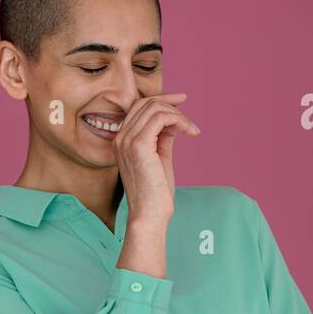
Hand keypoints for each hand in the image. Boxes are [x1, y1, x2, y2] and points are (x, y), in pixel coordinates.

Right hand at [114, 92, 200, 220]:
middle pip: (146, 103)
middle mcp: (120, 137)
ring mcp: (127, 140)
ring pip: (155, 108)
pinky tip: (190, 132)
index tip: (182, 101)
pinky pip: (161, 118)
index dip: (162, 100)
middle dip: (171, 104)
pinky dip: (179, 120)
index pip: (138, 107)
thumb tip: (173, 121)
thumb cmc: (155, 191)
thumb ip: (163, 137)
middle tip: (190, 118)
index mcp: (122, 140)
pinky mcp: (138, 145)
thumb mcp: (160, 157)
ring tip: (191, 130)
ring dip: (179, 115)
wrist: (149, 213)